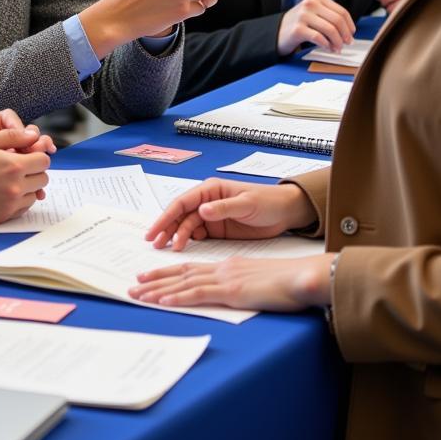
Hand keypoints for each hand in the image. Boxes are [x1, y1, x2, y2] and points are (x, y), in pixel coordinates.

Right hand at [0, 128, 51, 223]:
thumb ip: (12, 135)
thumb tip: (33, 135)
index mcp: (14, 166)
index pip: (44, 161)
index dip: (37, 155)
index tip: (27, 155)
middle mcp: (15, 187)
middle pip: (43, 178)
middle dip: (35, 171)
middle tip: (20, 167)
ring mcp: (10, 204)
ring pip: (35, 194)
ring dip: (28, 186)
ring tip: (11, 180)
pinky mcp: (3, 216)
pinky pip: (23, 208)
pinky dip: (19, 200)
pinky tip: (5, 192)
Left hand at [129, 252, 334, 311]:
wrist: (307, 276)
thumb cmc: (292, 281)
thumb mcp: (263, 282)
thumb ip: (247, 286)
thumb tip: (240, 293)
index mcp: (230, 266)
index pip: (193, 269)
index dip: (170, 272)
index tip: (151, 276)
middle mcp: (224, 269)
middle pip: (182, 273)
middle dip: (155, 278)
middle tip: (133, 285)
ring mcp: (226, 279)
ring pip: (183, 281)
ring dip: (157, 287)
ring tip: (137, 292)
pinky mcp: (232, 291)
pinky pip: (198, 293)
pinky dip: (176, 295)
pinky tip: (161, 300)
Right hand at [145, 178, 315, 250]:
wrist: (286, 213)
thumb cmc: (267, 201)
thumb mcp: (247, 203)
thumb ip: (224, 207)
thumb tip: (201, 211)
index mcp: (211, 189)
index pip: (182, 202)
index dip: (166, 216)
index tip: (155, 230)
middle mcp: (207, 202)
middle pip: (180, 215)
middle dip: (166, 228)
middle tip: (154, 243)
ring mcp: (211, 217)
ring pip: (186, 227)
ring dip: (175, 236)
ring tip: (166, 250)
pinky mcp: (217, 230)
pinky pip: (197, 236)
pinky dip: (188, 242)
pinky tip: (182, 250)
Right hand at [277, 0, 354, 55]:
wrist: (276, 31)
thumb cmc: (299, 24)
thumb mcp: (314, 14)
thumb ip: (330, 17)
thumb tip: (349, 32)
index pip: (341, 12)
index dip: (350, 25)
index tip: (351, 34)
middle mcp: (310, 4)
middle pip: (338, 20)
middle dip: (345, 35)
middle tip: (347, 43)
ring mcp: (303, 16)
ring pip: (330, 29)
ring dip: (337, 42)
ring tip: (337, 48)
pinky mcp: (298, 29)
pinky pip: (319, 38)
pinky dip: (327, 45)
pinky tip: (327, 48)